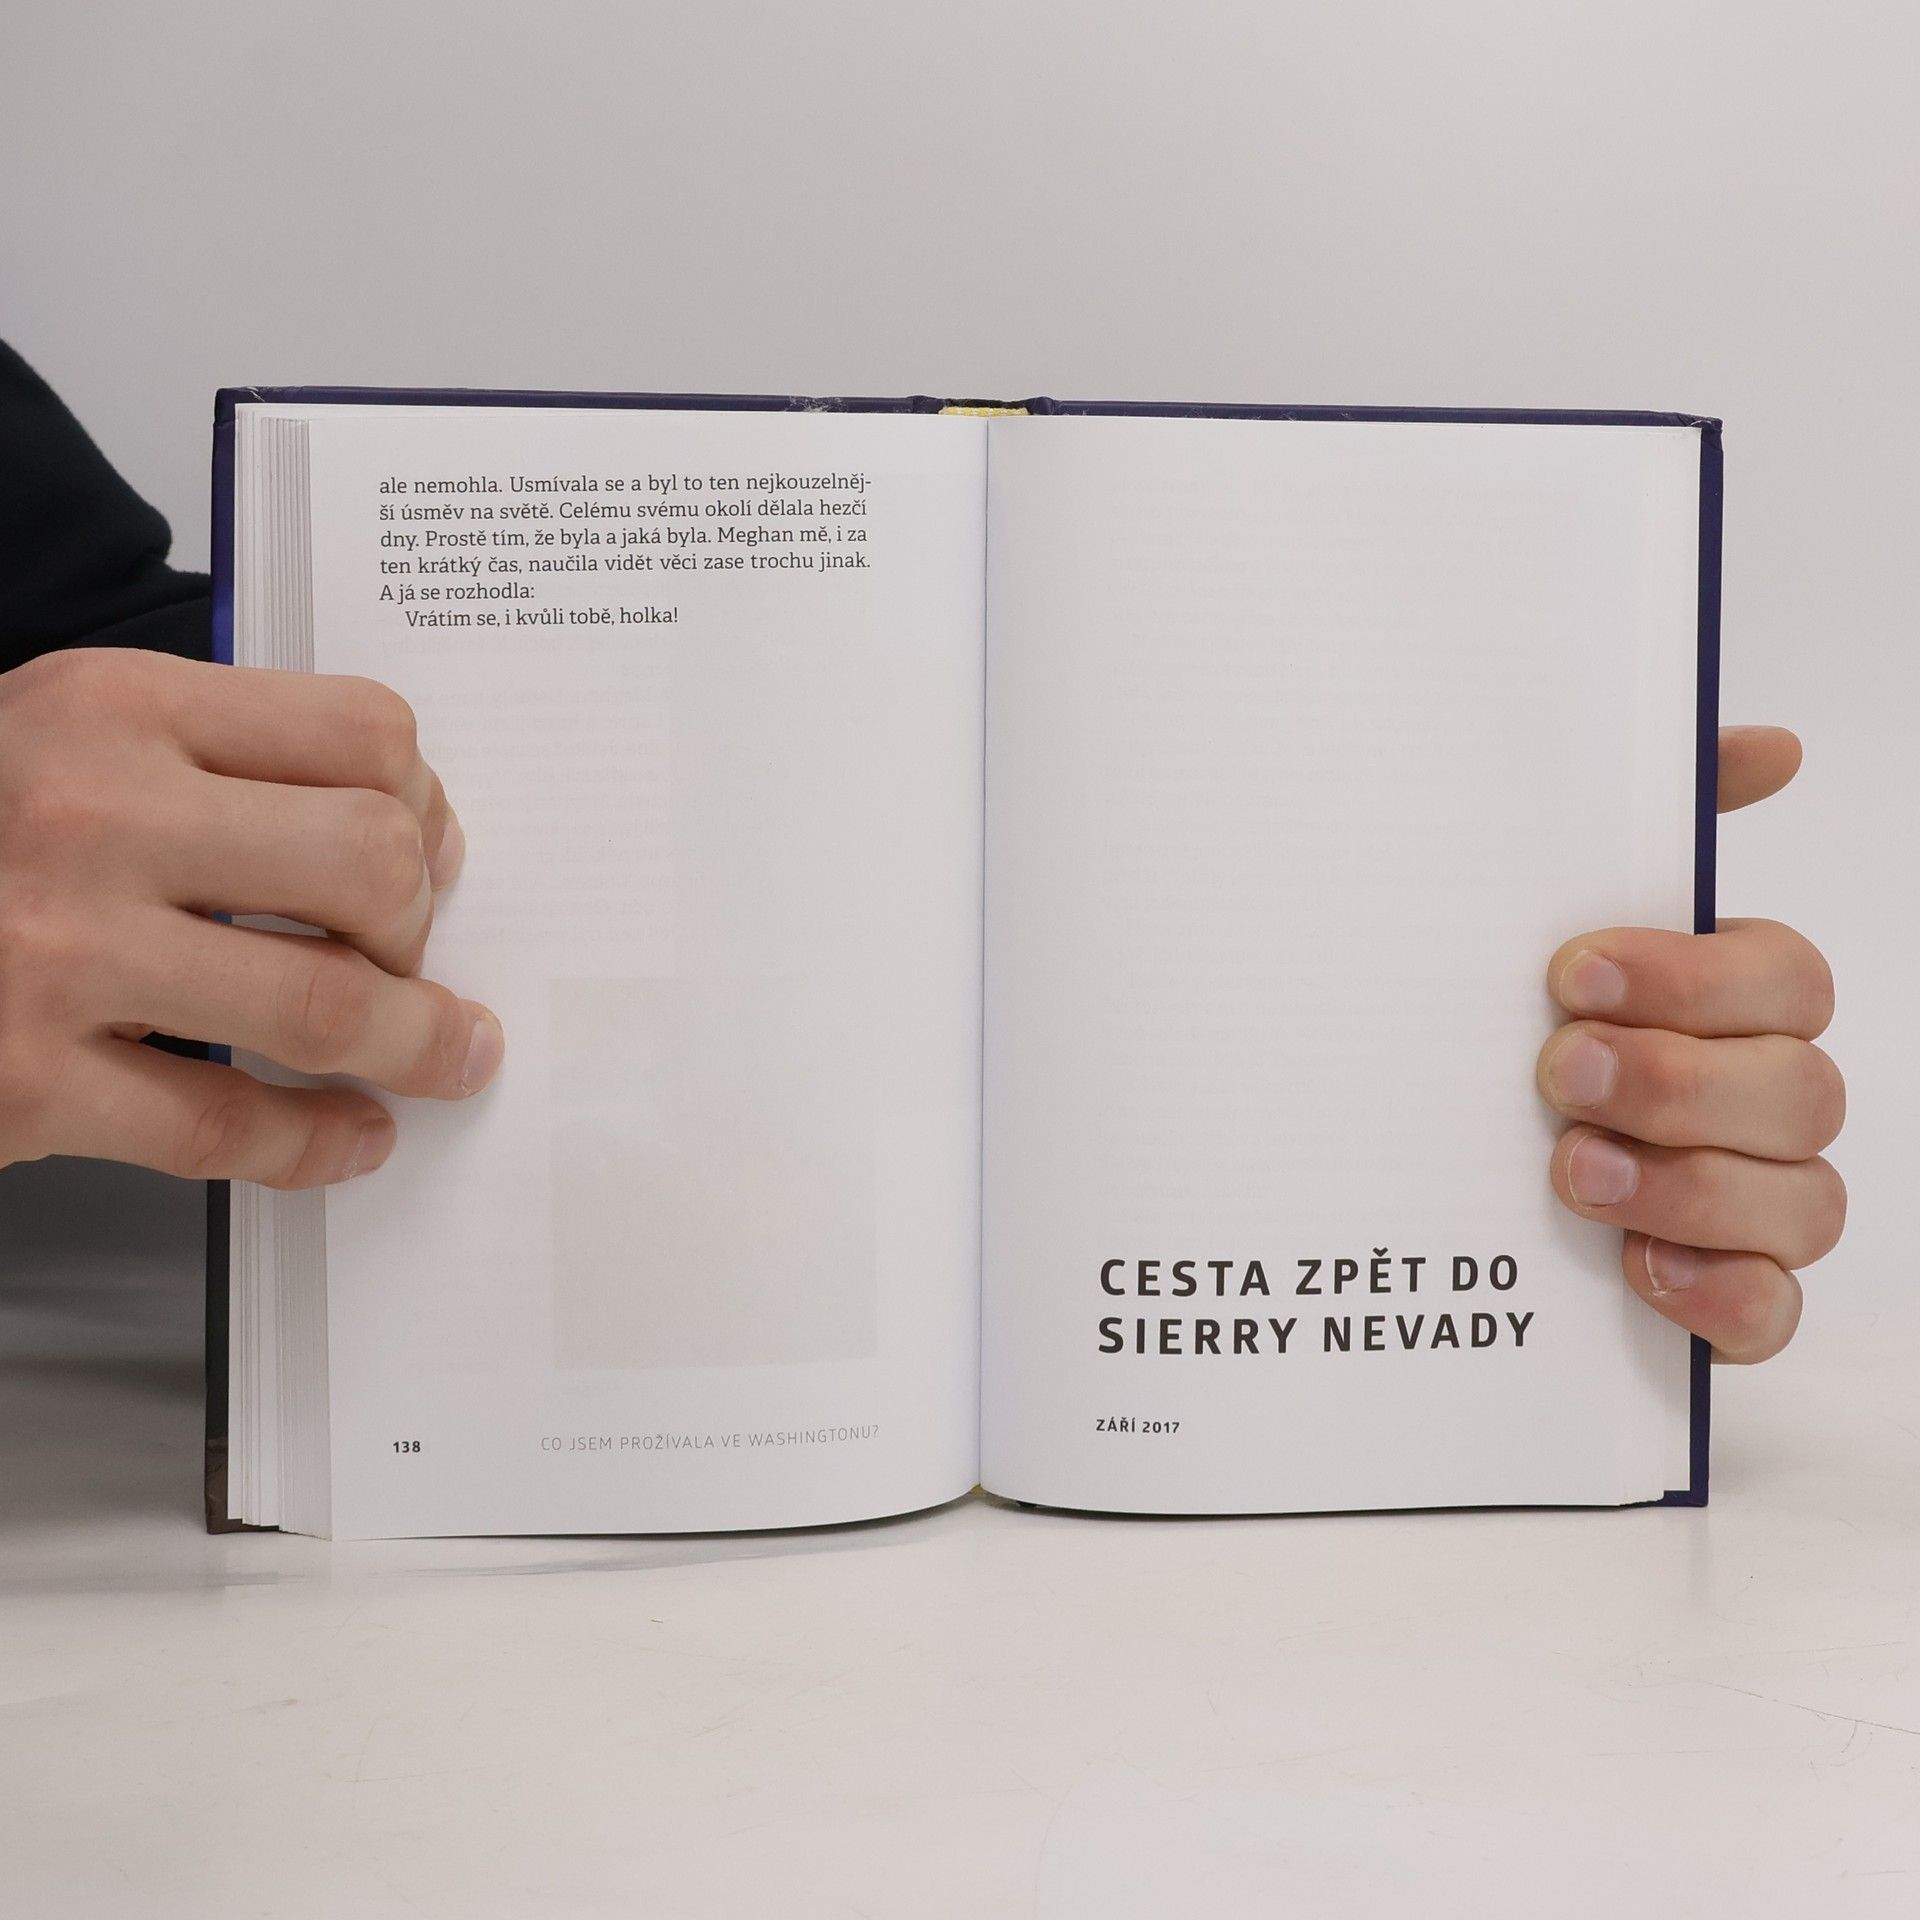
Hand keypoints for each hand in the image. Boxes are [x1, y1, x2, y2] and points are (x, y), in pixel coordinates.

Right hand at [0, 648, 502, 1187]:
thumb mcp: (65, 735)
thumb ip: (214, 762)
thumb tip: (400, 839)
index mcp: (115, 708)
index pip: (359, 732)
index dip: (426, 805)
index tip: (432, 854)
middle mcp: (93, 816)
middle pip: (368, 861)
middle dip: (421, 926)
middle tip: (417, 959)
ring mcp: (58, 954)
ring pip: (323, 1003)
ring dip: (416, 1042)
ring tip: (446, 1056)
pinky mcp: (25, 1081)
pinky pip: (227, 1124)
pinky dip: (317, 1142)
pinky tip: (353, 1136)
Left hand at [1536, 726, 1841, 1362]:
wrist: (1401, 1145)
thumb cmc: (1502, 1014)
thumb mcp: (1538, 909)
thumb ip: (1647, 820)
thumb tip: (1773, 746)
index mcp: (1732, 1001)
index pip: (1786, 979)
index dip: (1694, 978)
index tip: (1569, 973)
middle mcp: (1760, 1098)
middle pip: (1803, 1093)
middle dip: (1679, 1084)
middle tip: (1558, 1075)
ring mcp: (1753, 1203)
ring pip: (1803, 1203)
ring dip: (1689, 1188)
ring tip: (1570, 1174)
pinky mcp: (1722, 1295)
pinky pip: (1774, 1313)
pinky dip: (1720, 1297)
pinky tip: (1638, 1271)